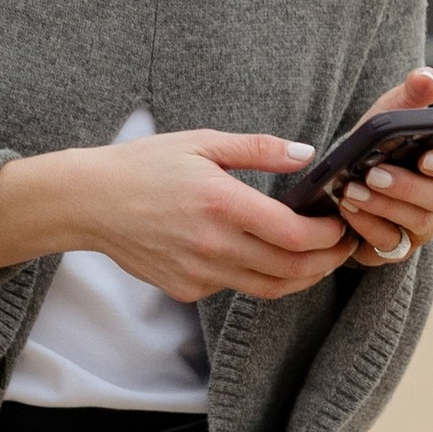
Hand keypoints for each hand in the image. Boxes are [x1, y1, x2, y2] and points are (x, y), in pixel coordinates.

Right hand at [0, 128, 359, 305]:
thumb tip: (306, 153)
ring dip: (302, 278)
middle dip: (327, 260)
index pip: (295, 235)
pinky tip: (266, 256)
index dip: (328, 235)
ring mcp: (200, 272)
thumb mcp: (202, 143)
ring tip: (319, 260)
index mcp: (223, 203)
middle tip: (343, 245)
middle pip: (291, 269)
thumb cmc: (144, 165)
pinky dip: (260, 277)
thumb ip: (258, 149)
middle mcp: (214, 245)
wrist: (89, 202)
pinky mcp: (186, 288)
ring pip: (269, 288)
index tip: (341, 223)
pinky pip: (236, 287)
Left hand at [329, 66, 432, 269]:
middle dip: (408, 186)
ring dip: (383, 205)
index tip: (426, 157)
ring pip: (417, 223)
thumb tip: (428, 79)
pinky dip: (367, 225)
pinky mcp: (395, 247)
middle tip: (375, 173)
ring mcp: (420, 226)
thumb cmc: (376, 144)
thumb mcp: (389, 114)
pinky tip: (347, 209)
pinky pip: (389, 244)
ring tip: (352, 189)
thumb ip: (412, 95)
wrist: (344, 177)